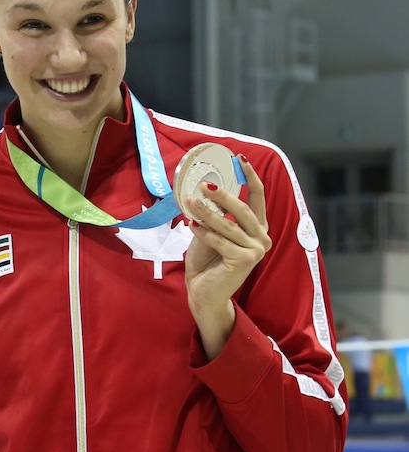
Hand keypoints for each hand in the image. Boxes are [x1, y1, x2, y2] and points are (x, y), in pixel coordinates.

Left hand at [183, 155, 270, 357]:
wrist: (204, 291)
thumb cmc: (207, 260)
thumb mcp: (210, 231)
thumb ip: (213, 213)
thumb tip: (201, 188)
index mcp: (257, 227)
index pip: (258, 197)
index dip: (250, 177)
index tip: (239, 159)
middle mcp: (262, 237)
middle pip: (243, 209)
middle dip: (223, 195)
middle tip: (204, 183)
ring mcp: (256, 250)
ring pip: (229, 225)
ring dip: (207, 212)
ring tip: (190, 201)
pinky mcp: (245, 261)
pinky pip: (221, 241)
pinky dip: (204, 232)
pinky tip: (191, 225)